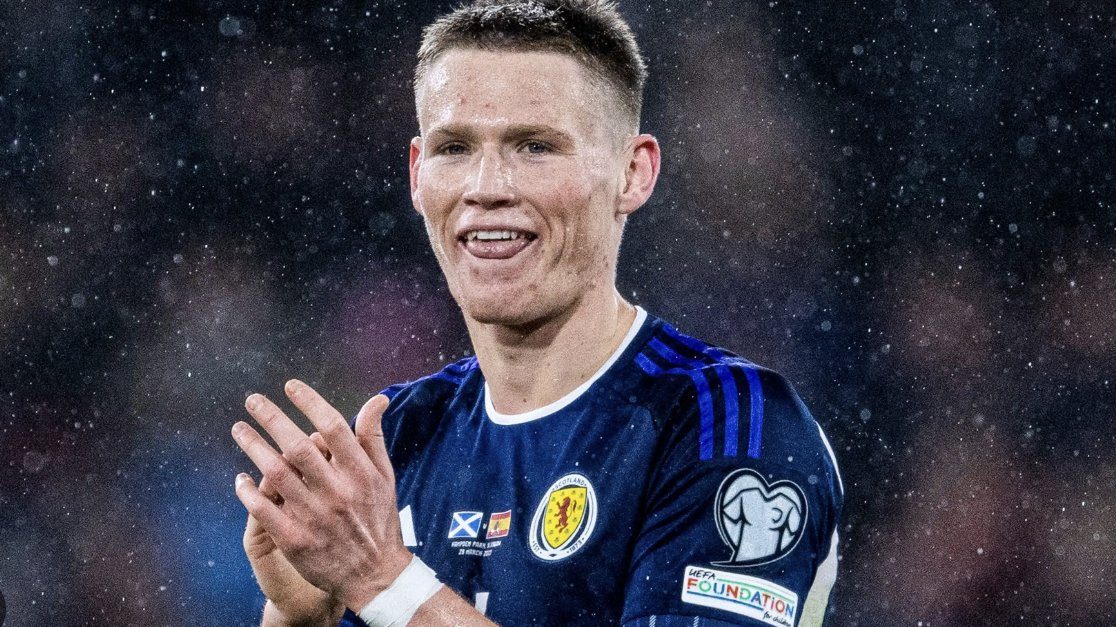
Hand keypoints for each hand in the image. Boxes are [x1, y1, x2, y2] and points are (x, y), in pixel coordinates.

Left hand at [232, 380, 412, 610]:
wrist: (375, 574)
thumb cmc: (379, 518)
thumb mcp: (385, 476)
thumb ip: (373, 437)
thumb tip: (377, 399)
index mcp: (361, 473)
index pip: (333, 427)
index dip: (310, 403)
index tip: (290, 386)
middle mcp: (337, 492)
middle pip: (299, 446)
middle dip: (272, 418)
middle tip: (253, 400)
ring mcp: (315, 516)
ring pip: (276, 474)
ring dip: (253, 448)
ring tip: (239, 429)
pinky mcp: (296, 540)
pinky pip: (264, 510)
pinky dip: (248, 492)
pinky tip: (240, 478)